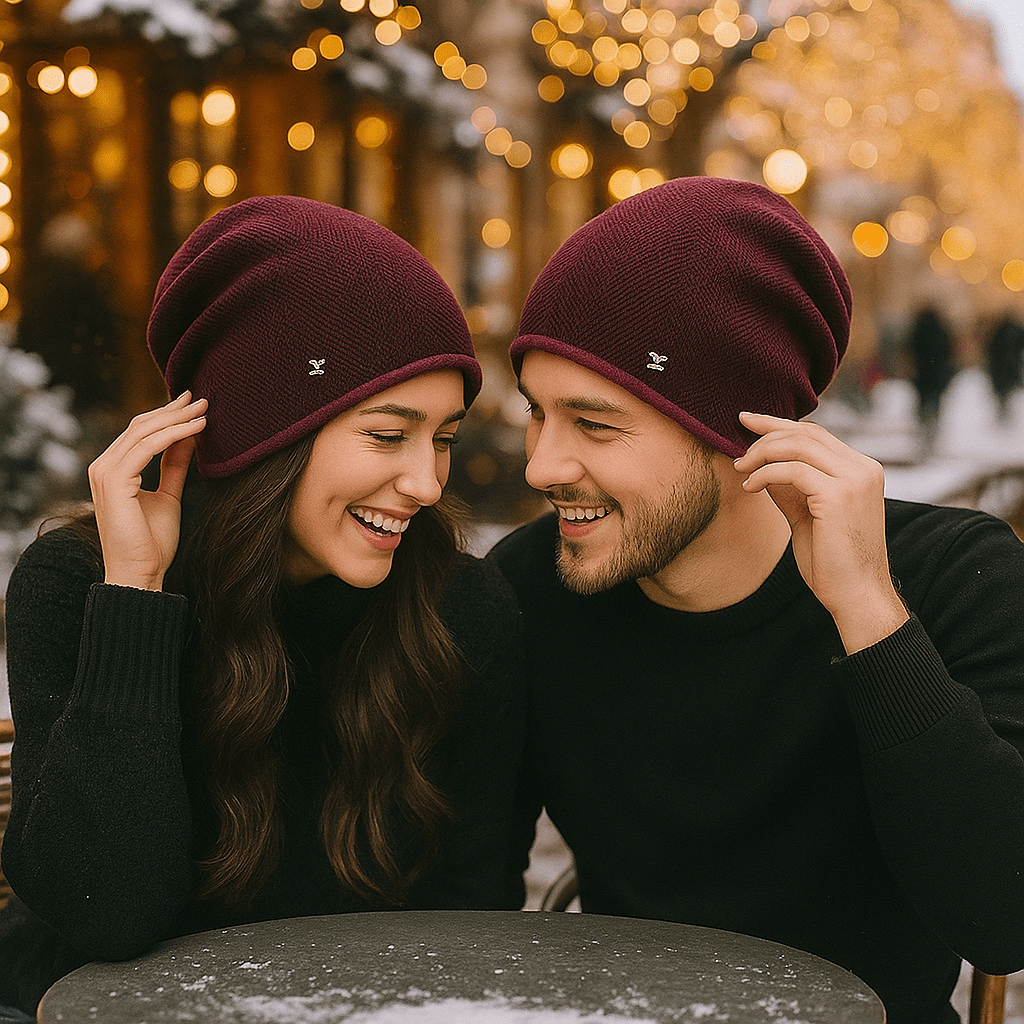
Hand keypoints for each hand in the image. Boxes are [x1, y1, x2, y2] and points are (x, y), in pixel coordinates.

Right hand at [88, 392, 206, 590]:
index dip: (167, 415)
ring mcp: (104, 472)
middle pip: (140, 426)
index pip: (139, 432)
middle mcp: (103, 466)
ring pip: (144, 432)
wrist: (140, 574)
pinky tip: (197, 428)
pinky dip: (174, 434)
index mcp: (112, 469)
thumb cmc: (151, 542)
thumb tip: (188, 437)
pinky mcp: (114, 480)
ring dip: (177, 418)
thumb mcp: (169, 495)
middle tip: (202, 398)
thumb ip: (174, 466)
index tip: (193, 404)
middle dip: (173, 410)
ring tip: (204, 409)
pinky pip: (147, 447)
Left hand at [733, 412, 907, 653]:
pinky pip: (791, 470)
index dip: (780, 425)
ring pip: (797, 446)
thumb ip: (791, 488)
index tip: (748, 421)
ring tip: (740, 467)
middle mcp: (863, 468)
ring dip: (762, 453)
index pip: (817, 434)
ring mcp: (854, 480)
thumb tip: (763, 467)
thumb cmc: (832, 562)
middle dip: (766, 432)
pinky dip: (764, 474)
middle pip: (806, 433)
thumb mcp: (808, 515)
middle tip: (736, 439)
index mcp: (861, 470)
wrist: (856, 595)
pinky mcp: (839, 495)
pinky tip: (749, 487)